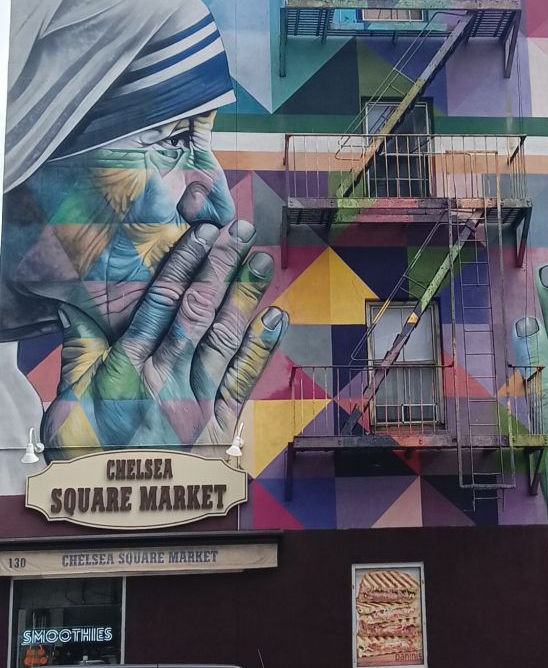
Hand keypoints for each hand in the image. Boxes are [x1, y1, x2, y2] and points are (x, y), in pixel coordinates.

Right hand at [41, 219, 287, 457]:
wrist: (119, 519)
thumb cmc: (89, 456)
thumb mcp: (67, 404)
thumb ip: (79, 351)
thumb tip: (78, 303)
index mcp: (127, 368)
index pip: (160, 304)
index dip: (184, 264)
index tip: (201, 232)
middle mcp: (166, 379)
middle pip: (197, 311)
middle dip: (220, 266)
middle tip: (240, 231)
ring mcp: (197, 402)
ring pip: (225, 337)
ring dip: (245, 295)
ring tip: (261, 260)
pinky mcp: (220, 426)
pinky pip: (244, 380)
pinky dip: (263, 347)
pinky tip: (277, 317)